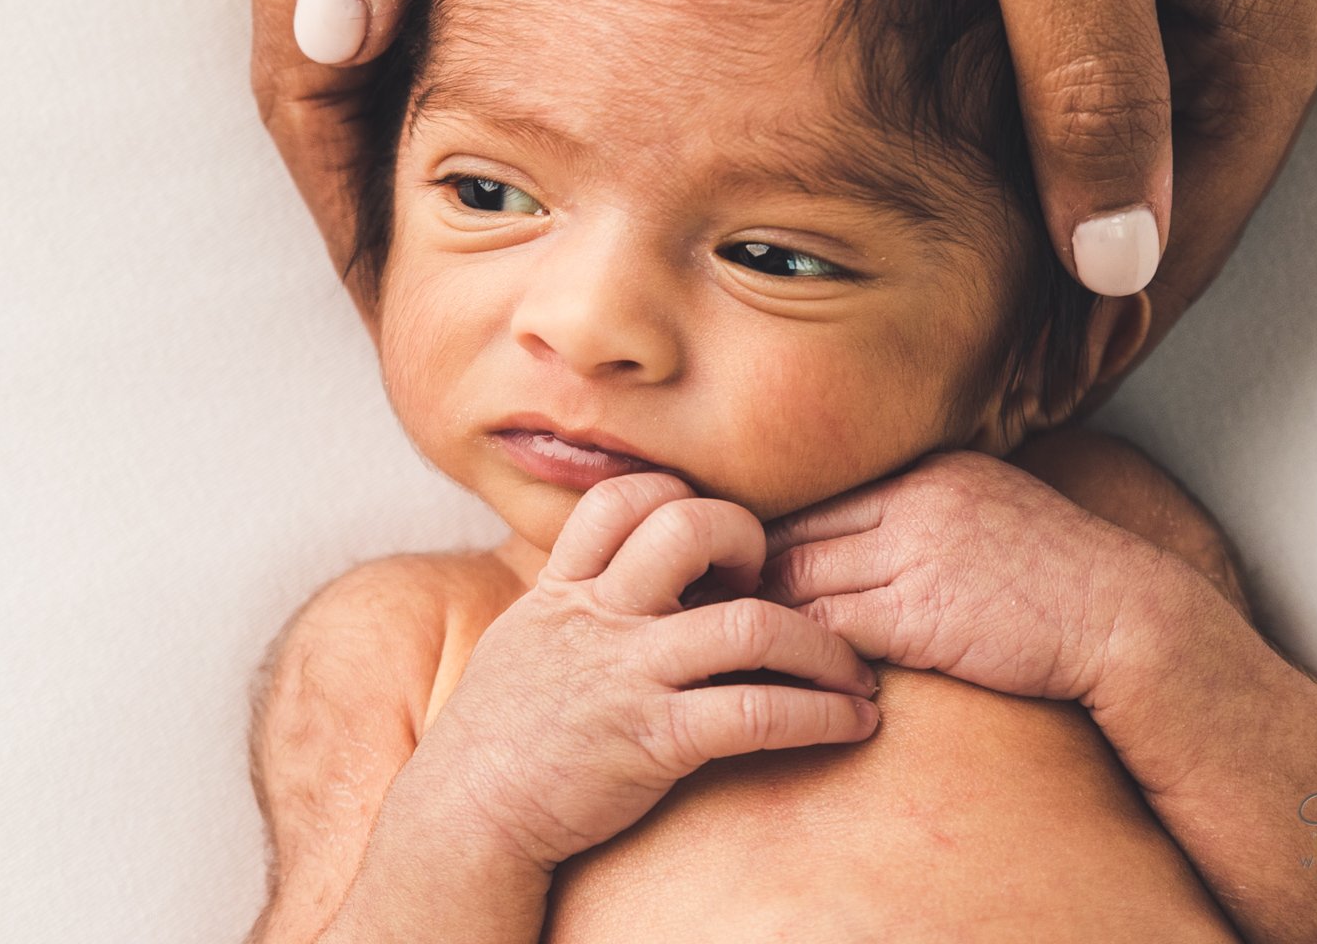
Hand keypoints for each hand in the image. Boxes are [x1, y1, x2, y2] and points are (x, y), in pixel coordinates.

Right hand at [252, 0, 850, 305]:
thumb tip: (329, 39)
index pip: (302, 47)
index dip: (335, 182)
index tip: (384, 285)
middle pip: (330, 39)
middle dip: (361, 170)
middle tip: (421, 282)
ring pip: (389, 2)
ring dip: (411, 118)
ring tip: (470, 220)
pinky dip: (468, 47)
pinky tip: (522, 91)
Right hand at [406, 471, 878, 871]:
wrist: (462, 821)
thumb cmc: (497, 732)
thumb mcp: (524, 636)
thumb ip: (577, 594)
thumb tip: (627, 563)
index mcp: (565, 587)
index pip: (623, 496)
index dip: (679, 497)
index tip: (712, 537)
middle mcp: (600, 617)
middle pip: (689, 526)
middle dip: (749, 538)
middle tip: (775, 580)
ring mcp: (628, 676)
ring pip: (748, 623)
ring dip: (822, 645)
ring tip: (854, 669)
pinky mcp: (653, 742)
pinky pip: (754, 712)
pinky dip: (819, 714)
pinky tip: (852, 724)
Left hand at [761, 449, 1170, 702]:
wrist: (1124, 614)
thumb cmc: (1058, 572)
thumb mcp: (989, 508)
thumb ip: (926, 509)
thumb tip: (866, 531)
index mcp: (929, 469)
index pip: (822, 494)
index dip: (772, 530)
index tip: (737, 563)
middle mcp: (915, 499)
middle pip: (797, 530)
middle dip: (749, 571)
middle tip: (707, 604)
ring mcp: (917, 554)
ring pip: (803, 579)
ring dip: (767, 616)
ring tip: (733, 643)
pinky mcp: (922, 615)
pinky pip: (834, 628)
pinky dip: (806, 651)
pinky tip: (792, 673)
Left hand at [895, 0, 1316, 360]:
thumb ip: (1089, 70)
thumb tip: (1122, 252)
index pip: (1184, 226)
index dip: (1096, 333)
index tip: (1019, 409)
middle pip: (1202, 190)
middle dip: (1106, 299)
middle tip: (1011, 387)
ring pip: (1199, 126)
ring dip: (1116, 217)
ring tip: (1027, 307)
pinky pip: (1192, 49)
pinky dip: (1128, 123)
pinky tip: (1071, 155)